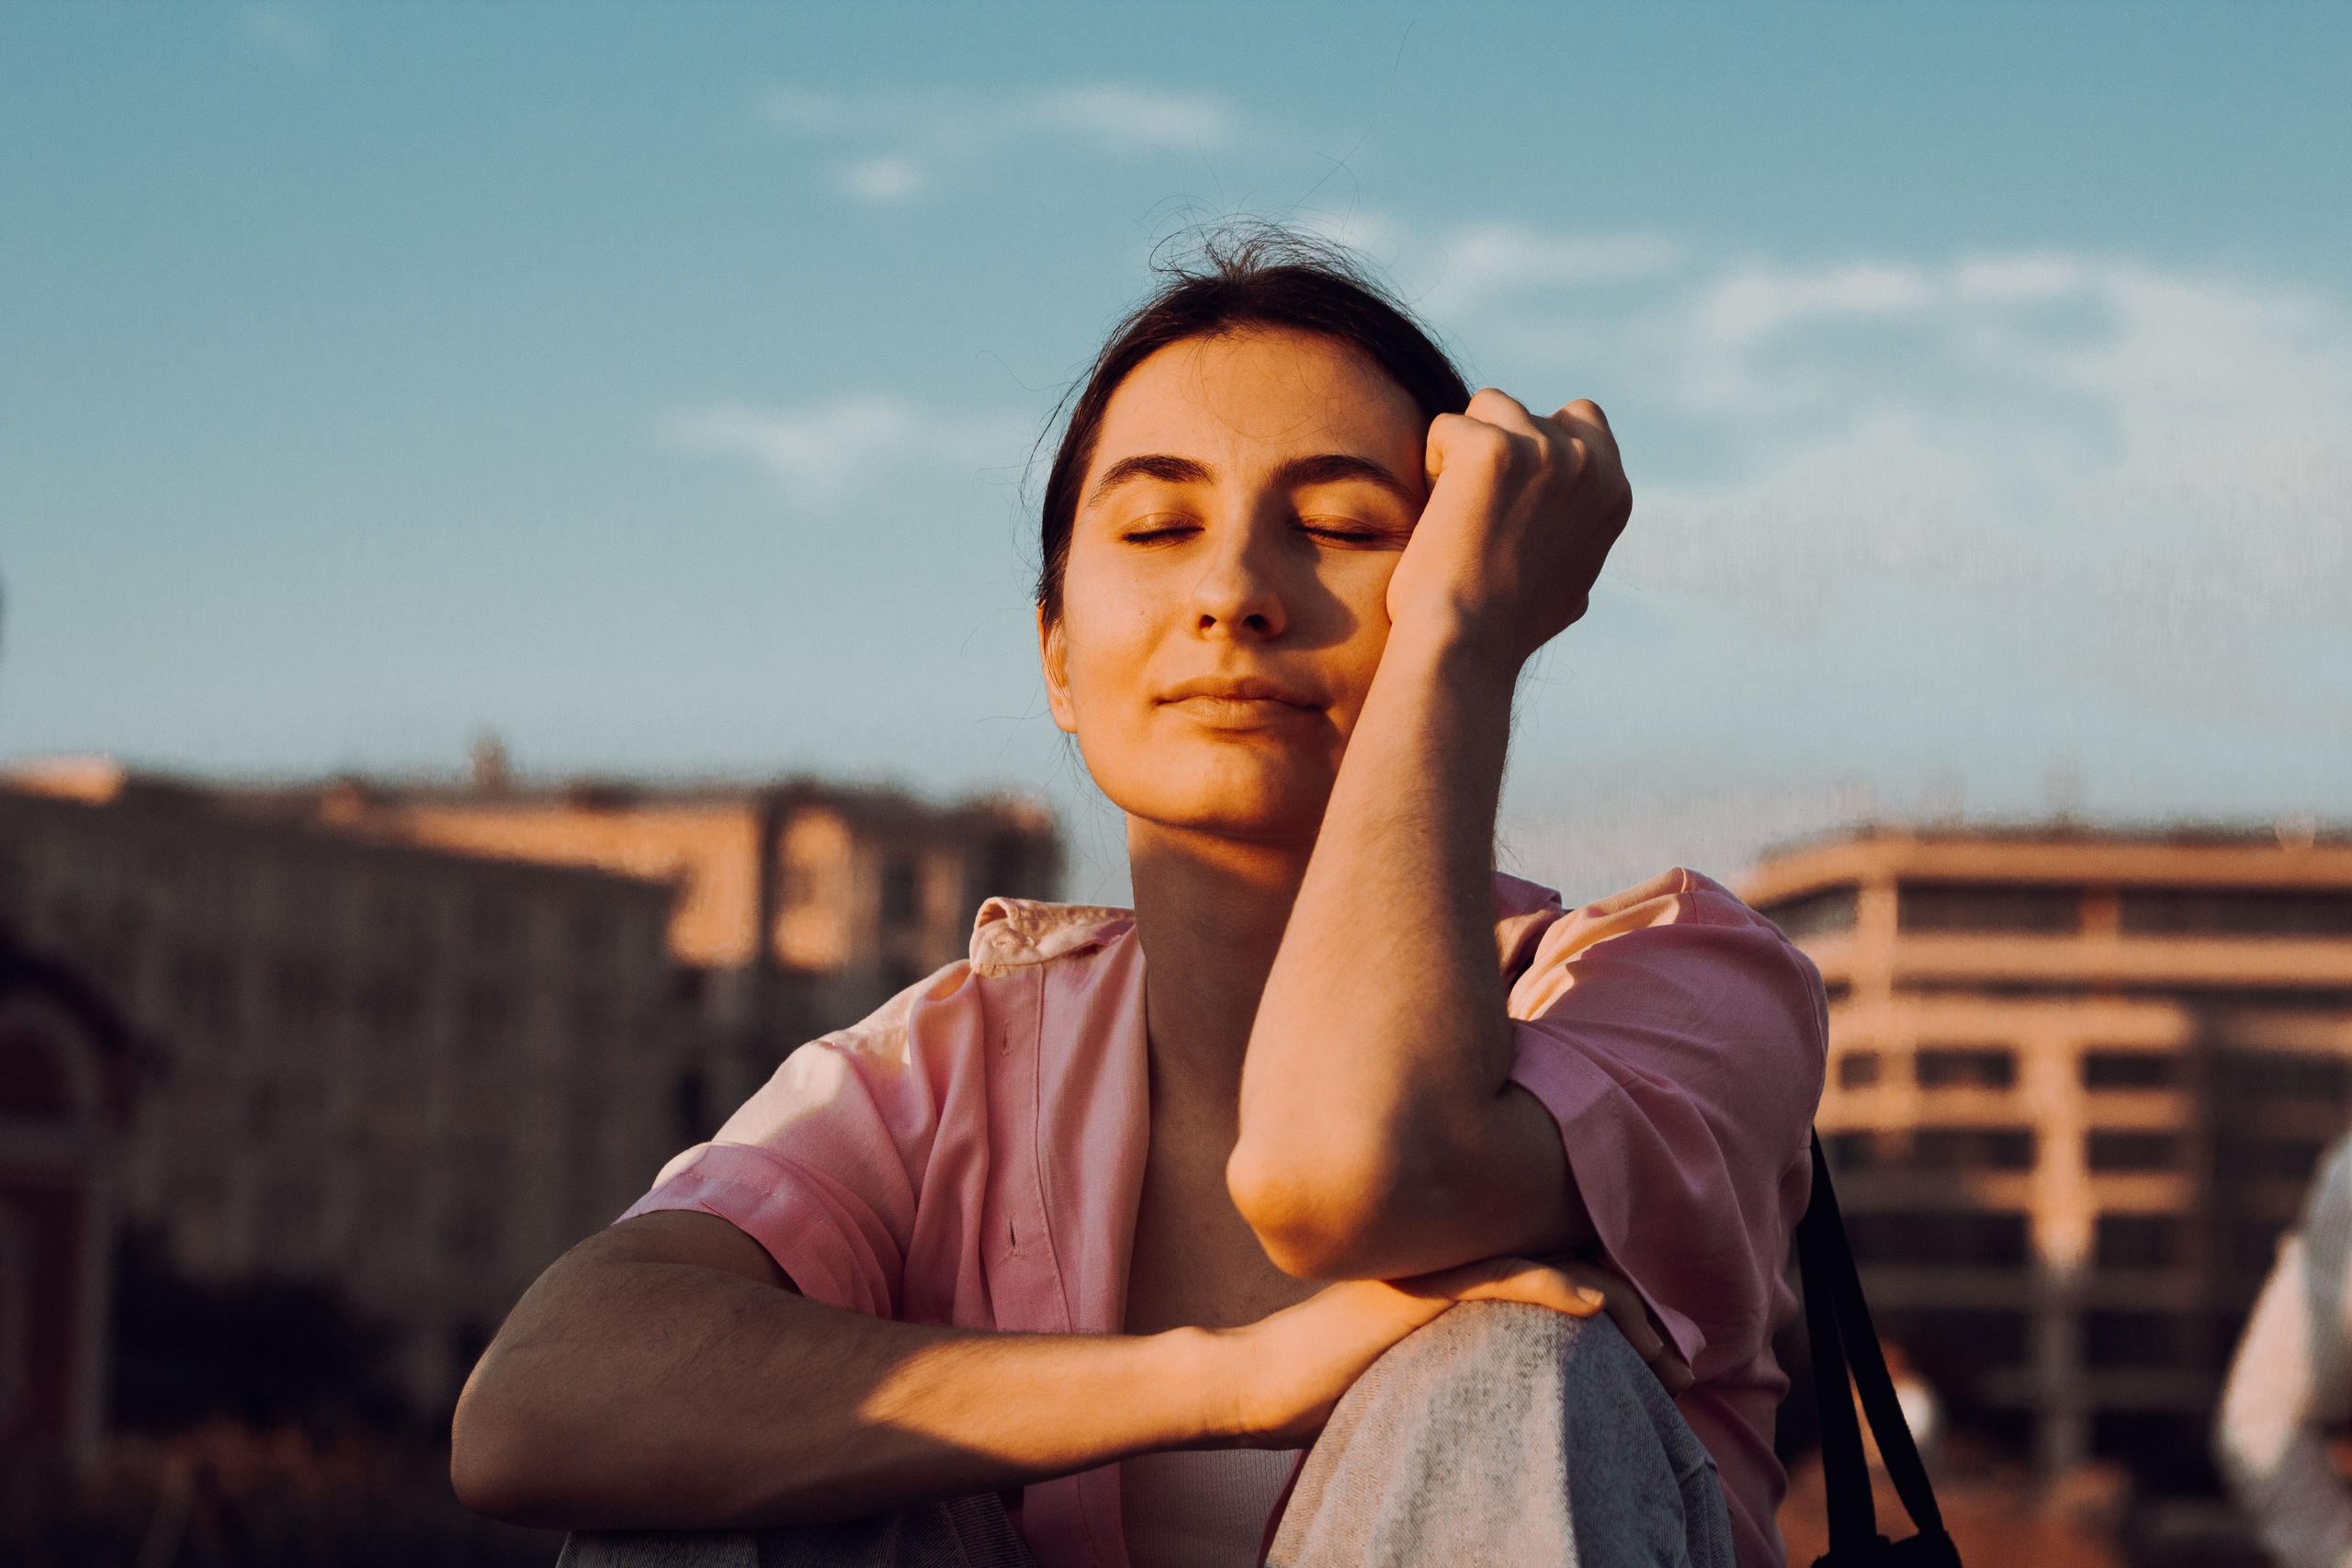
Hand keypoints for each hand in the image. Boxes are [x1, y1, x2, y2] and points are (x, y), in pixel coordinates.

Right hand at [1210, 1254, 1688, 1447]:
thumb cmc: (1330, 1382)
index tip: (1665, 1350)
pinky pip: (1502, 1277)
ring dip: (1619, 1304)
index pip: (1557, 1266)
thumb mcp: (1419, 1364)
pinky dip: (1555, 1286)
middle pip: (1568, 1260)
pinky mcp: (1420, 1291)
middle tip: (1683, 1358)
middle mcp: (1452, 1256)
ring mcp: (1436, 1267)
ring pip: (1551, 1265)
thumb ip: (1470, 1353)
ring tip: (1666, 1351)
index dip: (1619, 1297)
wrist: (1261, 1384)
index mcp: (1457, 1270)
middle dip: (1638, 1308)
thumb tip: (1526, 1385)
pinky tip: (1594, 1306)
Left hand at [1385, 391, 1631, 667]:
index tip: (1510, 498)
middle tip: (1478, 517)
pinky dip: (1431, 465)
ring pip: (1488, 409)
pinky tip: (1438, 516)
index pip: (1581, 419)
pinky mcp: (1493, 449)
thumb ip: (1578, 532)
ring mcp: (1545, 451)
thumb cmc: (1505, 626)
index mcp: (1613, 492)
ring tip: (1457, 513)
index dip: (1535, 445)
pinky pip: (1446, 427)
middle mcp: (1590, 465)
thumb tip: (1572, 520)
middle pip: (1525, 413)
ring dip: (1462, 451)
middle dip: (1494, 450)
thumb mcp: (1571, 580)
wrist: (1468, 644)